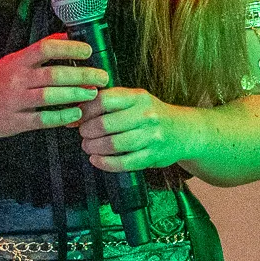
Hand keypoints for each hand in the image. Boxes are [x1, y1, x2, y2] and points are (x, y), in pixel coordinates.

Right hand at [0, 35, 108, 138]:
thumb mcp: (12, 60)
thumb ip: (37, 52)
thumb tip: (65, 37)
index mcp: (17, 61)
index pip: (46, 48)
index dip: (69, 48)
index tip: (88, 51)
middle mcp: (16, 79)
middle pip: (53, 74)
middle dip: (82, 75)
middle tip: (102, 77)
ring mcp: (14, 101)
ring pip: (49, 96)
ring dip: (74, 95)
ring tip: (93, 94)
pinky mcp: (14, 122)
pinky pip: (42, 120)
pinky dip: (61, 117)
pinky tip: (76, 114)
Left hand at [79, 88, 202, 172]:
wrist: (184, 131)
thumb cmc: (151, 114)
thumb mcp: (135, 100)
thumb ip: (109, 102)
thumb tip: (75, 111)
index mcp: (139, 97)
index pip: (104, 100)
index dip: (85, 110)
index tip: (77, 117)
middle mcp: (146, 115)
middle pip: (106, 124)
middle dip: (87, 131)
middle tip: (83, 134)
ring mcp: (151, 137)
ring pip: (114, 144)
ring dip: (94, 147)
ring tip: (88, 147)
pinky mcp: (153, 156)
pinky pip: (124, 163)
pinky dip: (106, 163)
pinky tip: (96, 160)